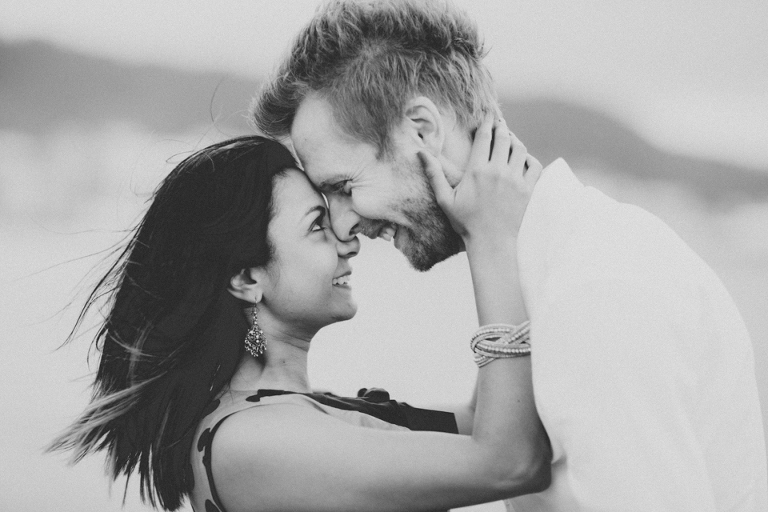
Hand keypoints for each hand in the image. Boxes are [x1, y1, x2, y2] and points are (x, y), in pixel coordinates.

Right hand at [419, 114, 542, 246]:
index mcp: (476, 170)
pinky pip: (535, 165)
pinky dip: (530, 158)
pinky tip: (523, 159)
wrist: (490, 241)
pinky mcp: (528, 190)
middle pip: (504, 137)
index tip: (487, 117)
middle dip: (502, 127)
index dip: (486, 124)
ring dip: (515, 140)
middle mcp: (497, 171)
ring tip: (510, 139)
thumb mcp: (445, 198)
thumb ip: (434, 174)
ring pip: (520, 148)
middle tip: (499, 123)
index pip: (485, 137)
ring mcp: (515, 180)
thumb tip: (420, 153)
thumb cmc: (465, 221)